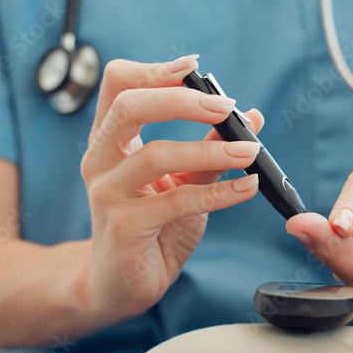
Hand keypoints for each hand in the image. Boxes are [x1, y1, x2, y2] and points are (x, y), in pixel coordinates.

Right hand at [81, 56, 263, 322]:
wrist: (122, 285)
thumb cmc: (152, 226)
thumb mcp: (183, 180)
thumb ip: (210, 147)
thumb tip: (251, 116)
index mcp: (110, 139)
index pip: (118, 83)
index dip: (155, 69)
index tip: (194, 68)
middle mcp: (101, 160)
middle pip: (129, 107)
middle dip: (181, 100)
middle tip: (226, 106)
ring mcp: (107, 193)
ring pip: (156, 154)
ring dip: (210, 150)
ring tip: (250, 150)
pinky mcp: (124, 227)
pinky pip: (177, 202)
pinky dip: (219, 193)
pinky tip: (246, 186)